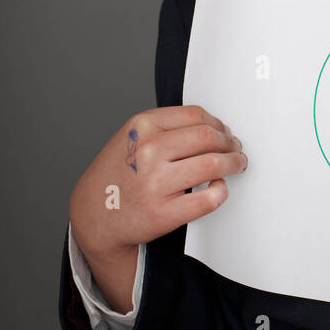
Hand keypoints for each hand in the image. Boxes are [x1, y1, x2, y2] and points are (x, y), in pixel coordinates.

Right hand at [69, 104, 247, 265]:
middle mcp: (148, 151)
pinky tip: (218, 188)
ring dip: (234, 163)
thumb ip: (165, 127)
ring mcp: (156, 182)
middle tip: (236, 149)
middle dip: (230, 142)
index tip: (225, 131)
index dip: (218, 123)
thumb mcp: (131, 137)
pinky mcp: (164, 213)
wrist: (93, 214)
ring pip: (214, 164)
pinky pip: (209, 198)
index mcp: (142, 126)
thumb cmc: (116, 175)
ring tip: (236, 165)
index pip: (196, 115)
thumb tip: (212, 126)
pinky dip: (222, 191)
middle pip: (209, 136)